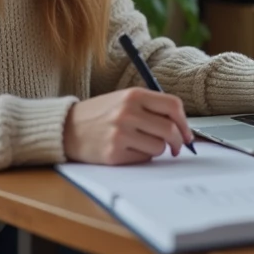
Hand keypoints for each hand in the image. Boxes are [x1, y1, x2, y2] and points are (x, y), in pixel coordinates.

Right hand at [63, 88, 193, 164]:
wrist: (67, 128)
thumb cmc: (100, 114)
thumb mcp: (123, 99)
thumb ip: (150, 107)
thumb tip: (181, 127)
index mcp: (133, 95)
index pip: (173, 106)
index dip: (185, 122)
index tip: (187, 133)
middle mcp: (127, 112)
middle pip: (170, 130)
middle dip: (178, 142)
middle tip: (177, 147)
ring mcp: (120, 133)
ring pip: (159, 147)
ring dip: (157, 150)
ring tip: (142, 144)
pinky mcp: (114, 154)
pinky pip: (143, 159)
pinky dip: (142, 157)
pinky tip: (128, 150)